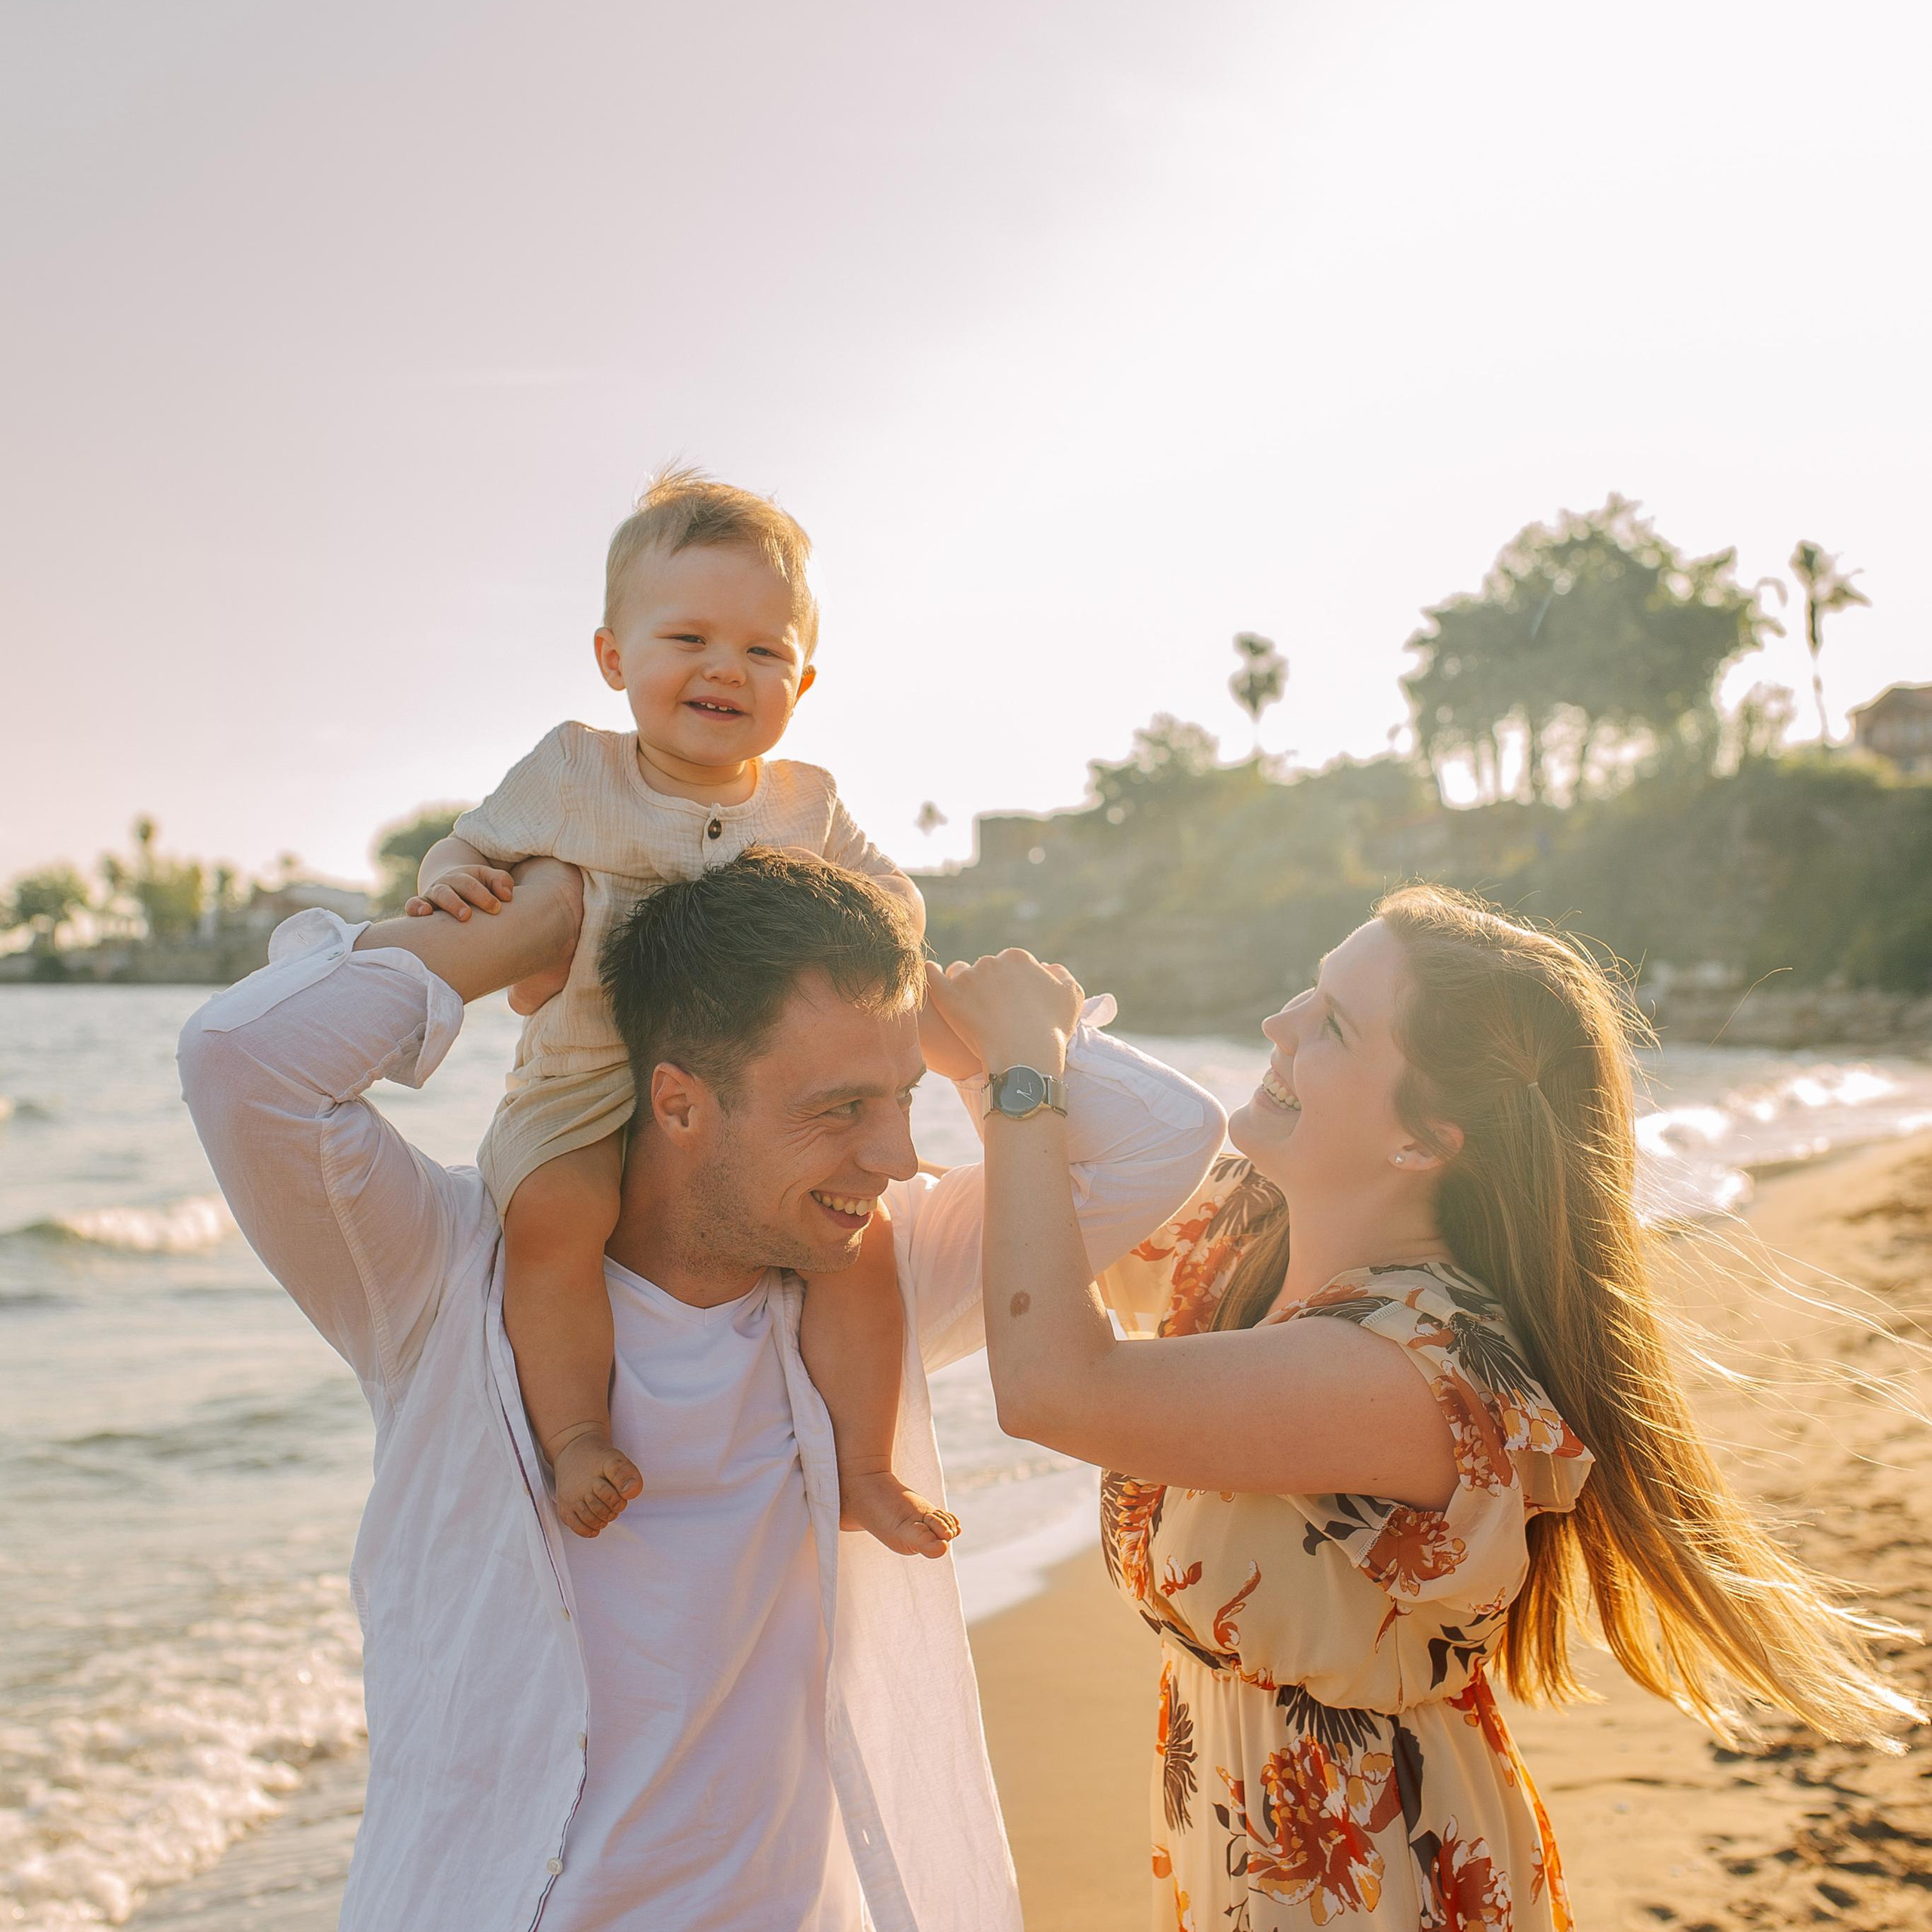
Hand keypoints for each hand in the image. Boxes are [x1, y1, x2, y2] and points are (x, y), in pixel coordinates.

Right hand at [406, 865, 516, 920]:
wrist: (449, 887)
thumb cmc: (476, 887)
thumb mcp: (488, 880)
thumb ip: (501, 882)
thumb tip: (507, 896)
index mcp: (465, 877)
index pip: (474, 883)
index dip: (484, 895)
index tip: (497, 908)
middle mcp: (448, 883)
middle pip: (456, 888)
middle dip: (464, 900)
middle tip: (469, 915)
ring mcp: (433, 894)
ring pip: (438, 895)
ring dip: (448, 904)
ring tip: (459, 916)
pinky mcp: (422, 905)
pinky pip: (413, 904)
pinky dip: (416, 907)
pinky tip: (424, 913)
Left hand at [927, 949, 1083, 1074]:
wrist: (1025, 1057)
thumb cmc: (1051, 1030)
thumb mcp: (1071, 997)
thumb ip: (1061, 975)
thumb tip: (1047, 966)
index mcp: (1019, 958)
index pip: (1009, 964)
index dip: (1009, 983)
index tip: (1010, 1002)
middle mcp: (992, 961)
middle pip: (984, 968)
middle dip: (986, 984)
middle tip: (990, 1011)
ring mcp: (967, 977)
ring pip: (959, 973)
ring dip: (962, 984)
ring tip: (968, 1008)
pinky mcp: (947, 994)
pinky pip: (932, 977)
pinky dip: (931, 976)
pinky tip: (932, 977)